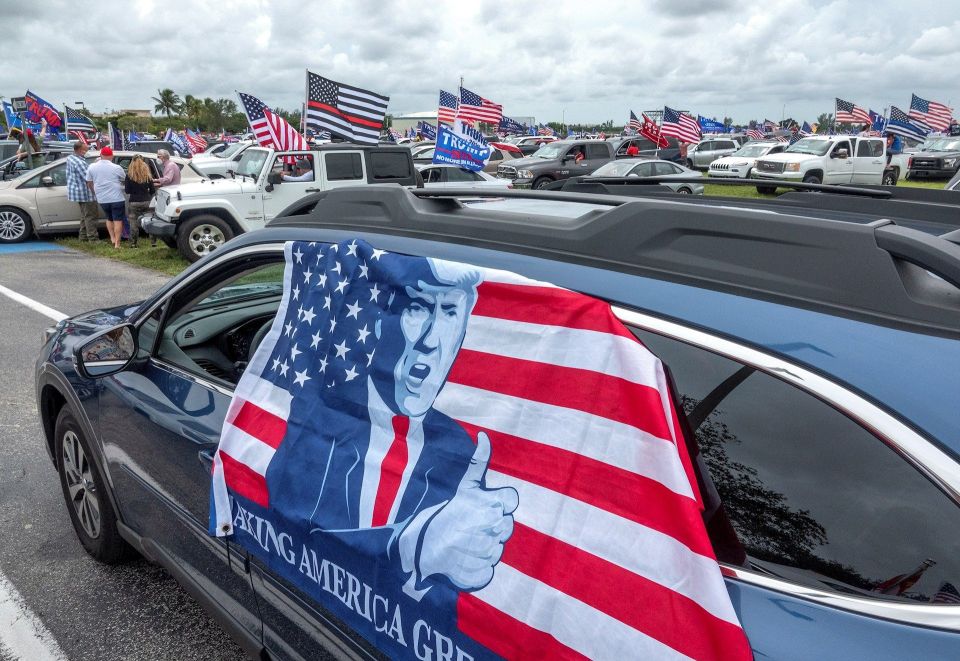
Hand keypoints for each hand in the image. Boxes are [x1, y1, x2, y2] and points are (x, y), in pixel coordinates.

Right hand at [416, 432, 517, 590]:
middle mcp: (492, 528)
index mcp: (490, 504)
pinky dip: (479, 567)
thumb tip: (484, 435)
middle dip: (492, 527)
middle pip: (508, 526)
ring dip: (486, 548)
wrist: (420, 549)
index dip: (500, 504)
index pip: (512, 501)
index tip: (484, 507)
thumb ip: (478, 462)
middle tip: (471, 527)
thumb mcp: (464, 487)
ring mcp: (488, 552)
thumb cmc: (445, 515)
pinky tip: (464, 559)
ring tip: (466, 543)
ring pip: (499, 548)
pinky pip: (491, 569)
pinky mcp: (482, 574)